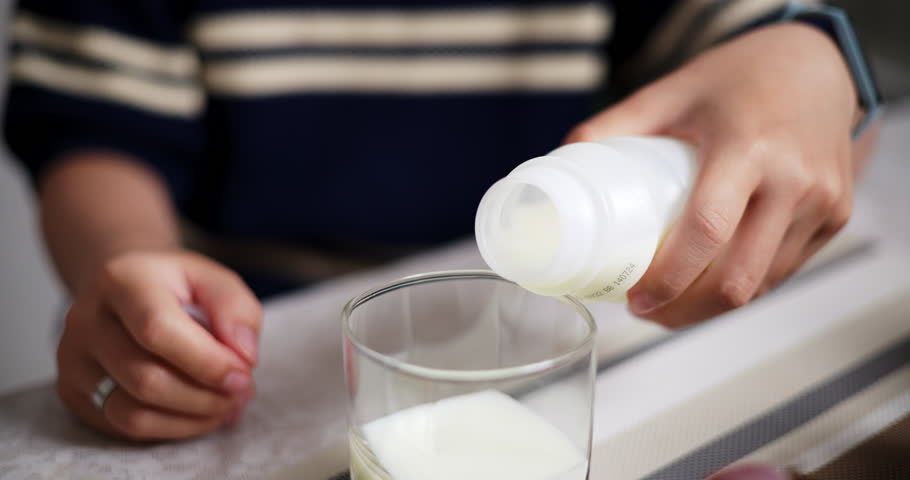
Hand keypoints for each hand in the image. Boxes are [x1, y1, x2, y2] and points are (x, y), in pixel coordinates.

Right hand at [56, 250, 261, 440]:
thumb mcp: (215, 279)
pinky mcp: (71, 390)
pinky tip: (197, 411)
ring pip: (132, 413)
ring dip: (190, 419)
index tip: (243, 375)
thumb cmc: (174, 286)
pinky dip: (170, 427)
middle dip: (204, 397)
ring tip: (224, 406)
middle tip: (240, 394)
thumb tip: (242, 357)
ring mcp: (72, 357)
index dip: (206, 362)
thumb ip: (237, 311)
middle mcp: (86, 319)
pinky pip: (123, 427)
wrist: (124, 288)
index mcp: (122, 280)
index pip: (157, 330)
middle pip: (146, 379)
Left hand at [567, 23, 875, 326]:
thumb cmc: (738, 78)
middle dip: (685, 311)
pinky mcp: (836, 218)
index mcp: (748, 148)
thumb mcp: (671, 91)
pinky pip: (783, 272)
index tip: (637, 300)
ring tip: (672, 303)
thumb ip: (615, 124)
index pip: (708, 232)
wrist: (817, 62)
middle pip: (737, 279)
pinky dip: (743, 287)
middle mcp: (794, 181)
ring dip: (712, 307)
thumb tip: (562, 161)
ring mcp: (823, 203)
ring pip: (761, 286)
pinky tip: (711, 285)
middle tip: (646, 310)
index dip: (670, 279)